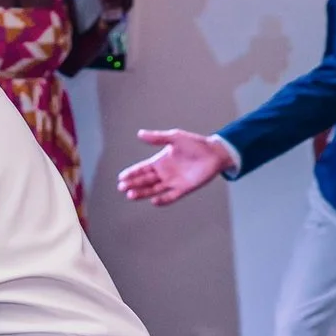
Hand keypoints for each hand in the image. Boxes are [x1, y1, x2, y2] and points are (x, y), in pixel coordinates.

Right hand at [117, 129, 234, 204]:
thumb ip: (157, 137)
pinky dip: (162, 200)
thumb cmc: (195, 144)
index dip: (131, 173)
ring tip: (131, 195)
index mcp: (159, 162)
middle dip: (133, 184)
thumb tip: (139, 134)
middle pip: (144, 181)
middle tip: (122, 187)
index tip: (121, 177)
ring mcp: (173, 182)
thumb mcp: (175, 137)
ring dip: (142, 193)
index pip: (141, 169)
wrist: (215, 153)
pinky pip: (170, 197)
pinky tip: (154, 201)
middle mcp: (164, 173)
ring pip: (153, 190)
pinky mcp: (183, 189)